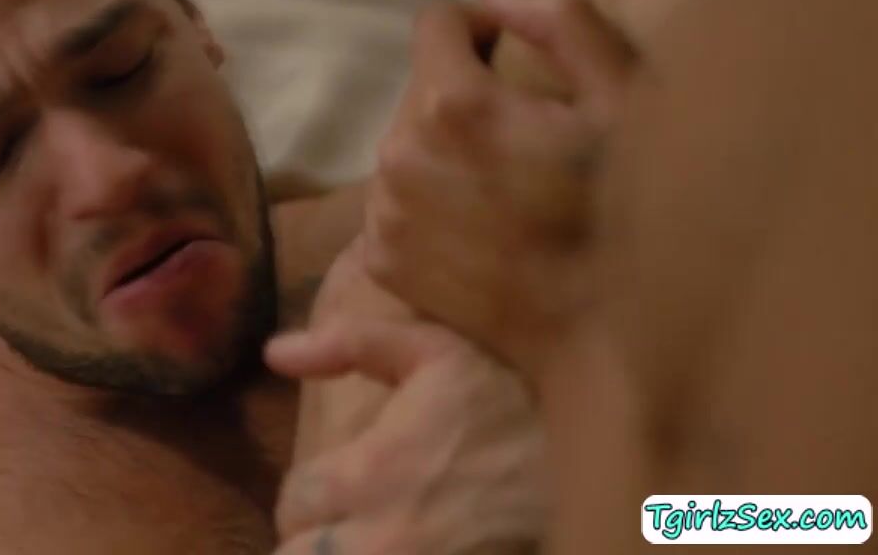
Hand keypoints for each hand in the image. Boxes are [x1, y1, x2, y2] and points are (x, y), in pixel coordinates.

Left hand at [266, 316, 542, 554]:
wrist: (601, 457)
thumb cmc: (514, 398)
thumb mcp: (436, 350)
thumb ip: (351, 344)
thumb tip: (275, 351)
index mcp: (371, 471)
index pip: (292, 501)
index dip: (310, 495)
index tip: (339, 486)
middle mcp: (382, 537)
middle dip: (317, 539)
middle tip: (350, 523)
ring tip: (372, 536)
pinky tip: (414, 547)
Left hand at [364, 0, 635, 372]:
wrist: (600, 335)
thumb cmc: (626, 211)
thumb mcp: (623, 98)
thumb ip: (560, 21)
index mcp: (454, 104)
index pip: (434, 24)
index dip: (477, 29)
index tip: (507, 55)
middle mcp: (399, 153)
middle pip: (417, 89)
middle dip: (462, 93)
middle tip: (520, 133)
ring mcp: (384, 212)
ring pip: (403, 145)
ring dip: (442, 149)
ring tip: (501, 184)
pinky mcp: (380, 260)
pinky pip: (394, 201)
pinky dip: (427, 201)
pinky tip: (478, 225)